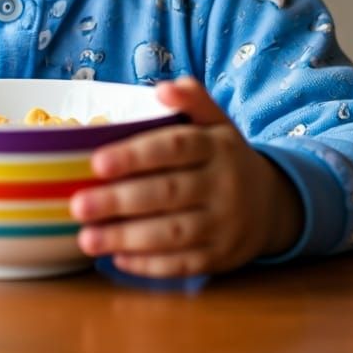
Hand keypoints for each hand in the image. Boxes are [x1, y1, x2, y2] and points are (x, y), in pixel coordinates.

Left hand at [69, 76, 303, 277]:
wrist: (272, 204)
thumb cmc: (225, 156)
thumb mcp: (216, 122)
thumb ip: (193, 100)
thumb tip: (163, 88)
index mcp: (217, 147)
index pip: (174, 147)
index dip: (136, 155)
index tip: (96, 162)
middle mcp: (223, 186)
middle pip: (168, 193)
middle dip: (120, 201)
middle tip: (79, 205)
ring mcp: (224, 225)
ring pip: (173, 234)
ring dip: (126, 238)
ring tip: (87, 238)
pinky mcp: (220, 258)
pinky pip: (183, 265)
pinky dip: (149, 265)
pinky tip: (117, 258)